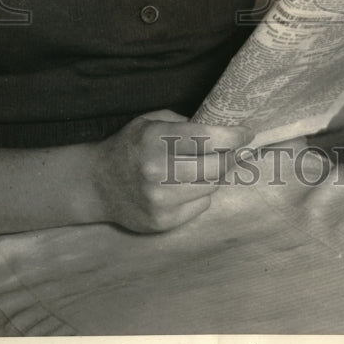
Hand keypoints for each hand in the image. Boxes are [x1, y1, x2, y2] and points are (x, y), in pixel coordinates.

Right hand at [89, 110, 251, 232]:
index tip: (246, 134)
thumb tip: (223, 129)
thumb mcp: (152, 121)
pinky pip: (199, 206)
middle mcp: (157, 171)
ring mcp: (159, 200)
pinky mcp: (162, 222)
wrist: (97, 184)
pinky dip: (200, 195)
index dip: (233, 136)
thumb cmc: (130, 146)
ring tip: (208, 166)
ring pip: (210, 187)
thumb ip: (184, 123)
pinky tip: (187, 186)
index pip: (207, 138)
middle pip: (215, 166)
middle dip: (231, 156)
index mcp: (156, 139)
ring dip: (215, 175)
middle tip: (235, 151)